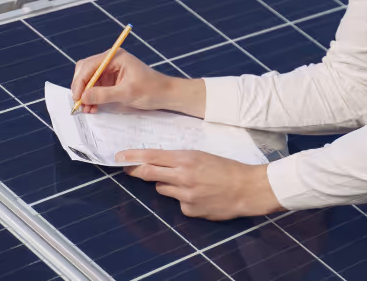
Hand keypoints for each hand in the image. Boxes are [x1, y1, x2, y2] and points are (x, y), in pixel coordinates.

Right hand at [71, 49, 204, 116]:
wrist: (165, 95)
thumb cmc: (151, 89)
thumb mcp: (127, 93)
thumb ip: (104, 94)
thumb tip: (83, 97)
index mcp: (115, 57)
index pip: (90, 66)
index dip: (81, 81)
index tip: (77, 96)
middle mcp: (110, 61)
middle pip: (86, 70)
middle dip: (81, 87)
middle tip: (79, 103)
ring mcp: (110, 70)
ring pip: (89, 80)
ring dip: (86, 94)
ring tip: (87, 109)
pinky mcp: (111, 81)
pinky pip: (96, 87)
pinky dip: (92, 97)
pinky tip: (93, 107)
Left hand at [117, 149, 284, 220]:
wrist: (246, 189)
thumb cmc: (226, 168)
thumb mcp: (201, 156)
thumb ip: (179, 160)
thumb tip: (158, 163)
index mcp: (186, 159)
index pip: (152, 156)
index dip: (133, 156)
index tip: (119, 157)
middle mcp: (182, 176)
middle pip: (149, 174)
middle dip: (136, 171)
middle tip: (128, 170)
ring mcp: (185, 195)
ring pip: (162, 189)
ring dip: (167, 185)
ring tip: (188, 182)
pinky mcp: (190, 210)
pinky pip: (177, 203)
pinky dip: (183, 199)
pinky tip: (200, 196)